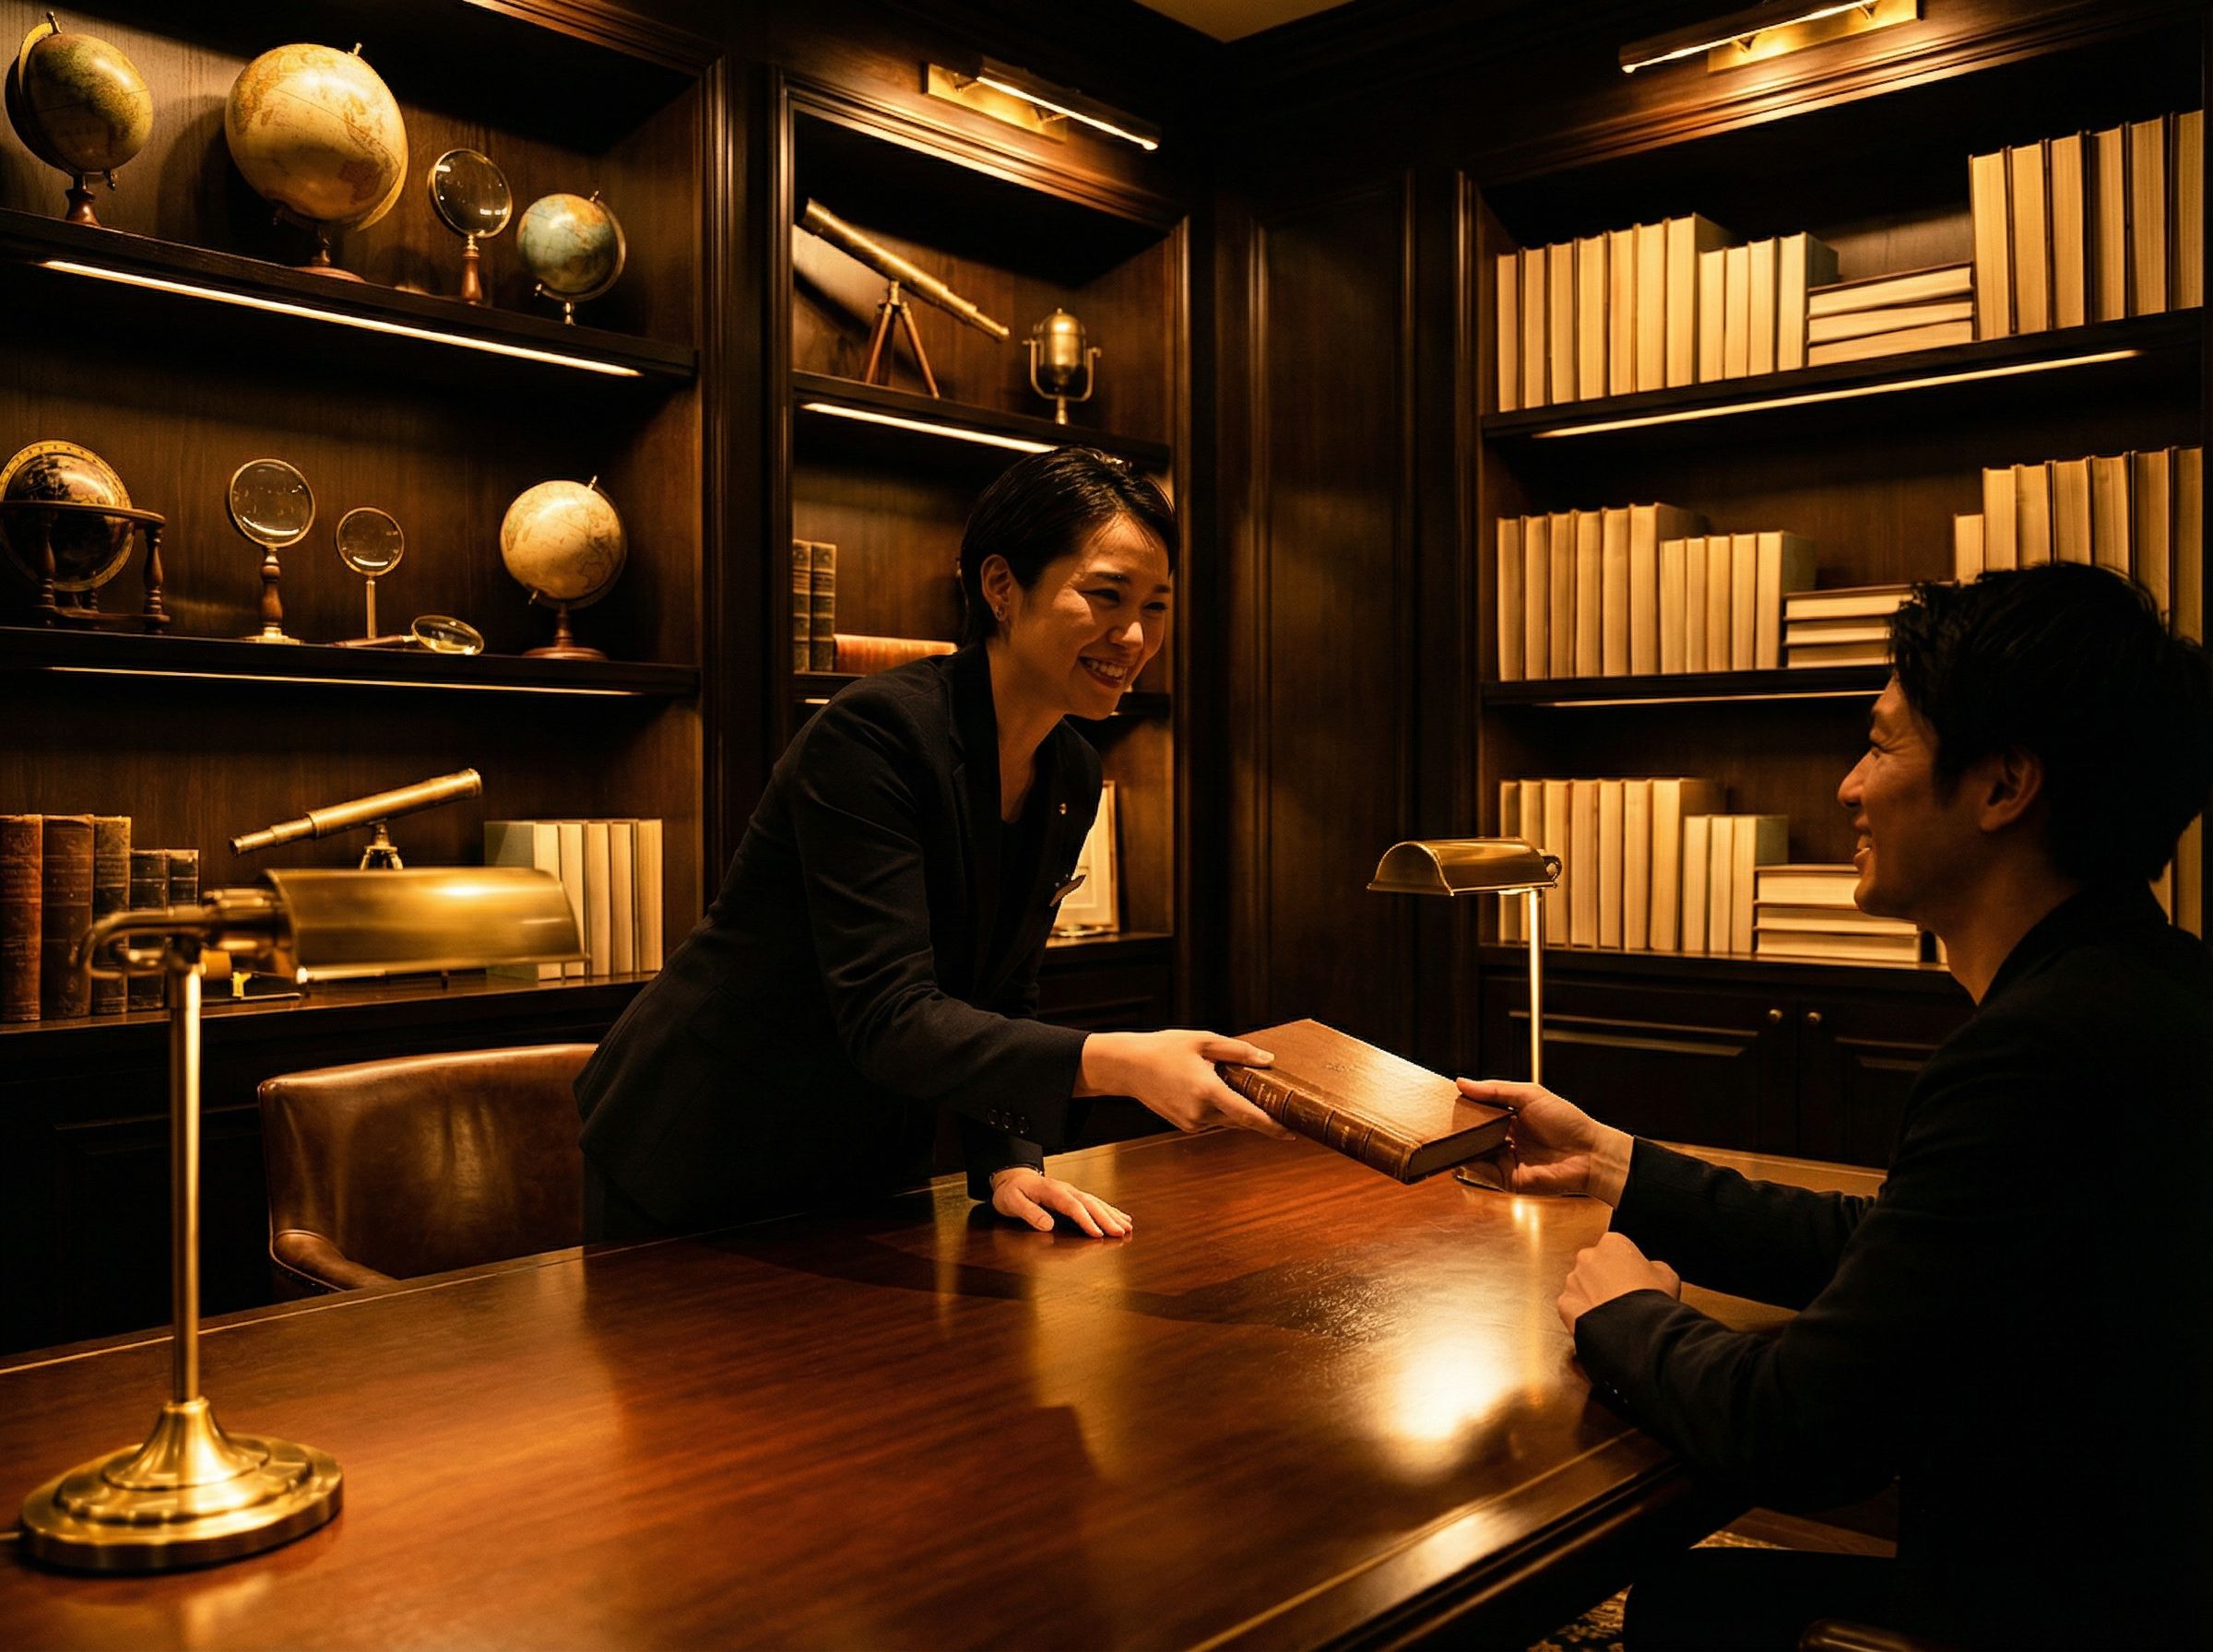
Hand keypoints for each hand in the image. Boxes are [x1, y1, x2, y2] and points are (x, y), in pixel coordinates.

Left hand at [989, 1167, 1132, 1237]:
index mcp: (1052, 1191)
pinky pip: (1094, 1202)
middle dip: (1106, 1218)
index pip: (1072, 1206)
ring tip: (1127, 1227)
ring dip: (1111, 1215)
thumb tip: (1048, 1225)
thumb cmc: (1011, 1191)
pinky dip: (1108, 1210)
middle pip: (1089, 1203)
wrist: (1011, 1177)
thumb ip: (1029, 1213)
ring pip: (1095, 1202)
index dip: (1086, 1220)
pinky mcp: (1072, 1195)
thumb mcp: (1012, 1202)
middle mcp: (1065, 1189)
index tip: (1097, 1233)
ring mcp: (1071, 1191)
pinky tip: (1119, 1217)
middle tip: (1120, 1233)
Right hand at [1078, 1030, 1298, 1140]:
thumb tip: (1267, 1059)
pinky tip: (1213, 1090)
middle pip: (1242, 1120)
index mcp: (1207, 1091)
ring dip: (1237, 1109)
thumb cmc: (1164, 1049)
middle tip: (1282, 1110)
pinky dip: (1220, 1109)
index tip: (1292, 1133)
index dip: (1272, 1126)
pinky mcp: (1185, 1125)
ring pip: (1227, 1120)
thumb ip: (1237, 1051)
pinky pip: (1213, 1120)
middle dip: (1260, 1116)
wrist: (1128, 1067)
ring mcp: (1191, 1122)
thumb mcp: (1202, 1041)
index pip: (1248, 1115)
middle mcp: (1200, 1113)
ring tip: (1237, 1088)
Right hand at [1456, 1078, 1630, 1199]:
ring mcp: (1505, 1160)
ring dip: (1458, 1144)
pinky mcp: (1506, 1179)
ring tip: (1443, 1132)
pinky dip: (1468, 1162)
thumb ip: (1495, 1090)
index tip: (1444, 1099)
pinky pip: (1481, 1170)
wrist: (1589, 1153)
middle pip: (1472, 1134)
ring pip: (1472, 1152)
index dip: (1463, 1106)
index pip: (1478, 1112)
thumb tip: (1463, 1083)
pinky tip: (1460, 1150)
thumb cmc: (1567, 1122)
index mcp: (1510, 1119)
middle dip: (1455, 1126)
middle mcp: (1505, 1140)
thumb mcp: (1529, 1095)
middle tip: (1436, 1117)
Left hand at [1558, 1230, 1680, 1328]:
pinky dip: (1583, 1313)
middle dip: (1606, 1279)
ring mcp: (1573, 1280)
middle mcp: (1587, 1257)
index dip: (1627, 1266)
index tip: (1634, 1280)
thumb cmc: (1652, 1302)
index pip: (1616, 1249)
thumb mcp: (1667, 1275)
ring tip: (1614, 1314)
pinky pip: (1573, 1306)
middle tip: (1624, 1298)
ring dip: (1593, 1296)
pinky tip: (1601, 1323)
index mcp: (1612, 1243)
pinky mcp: (1564, 1303)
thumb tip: (1648, 1270)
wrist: (1637, 1332)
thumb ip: (1652, 1266)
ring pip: (1582, 1286)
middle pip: (1596, 1265)